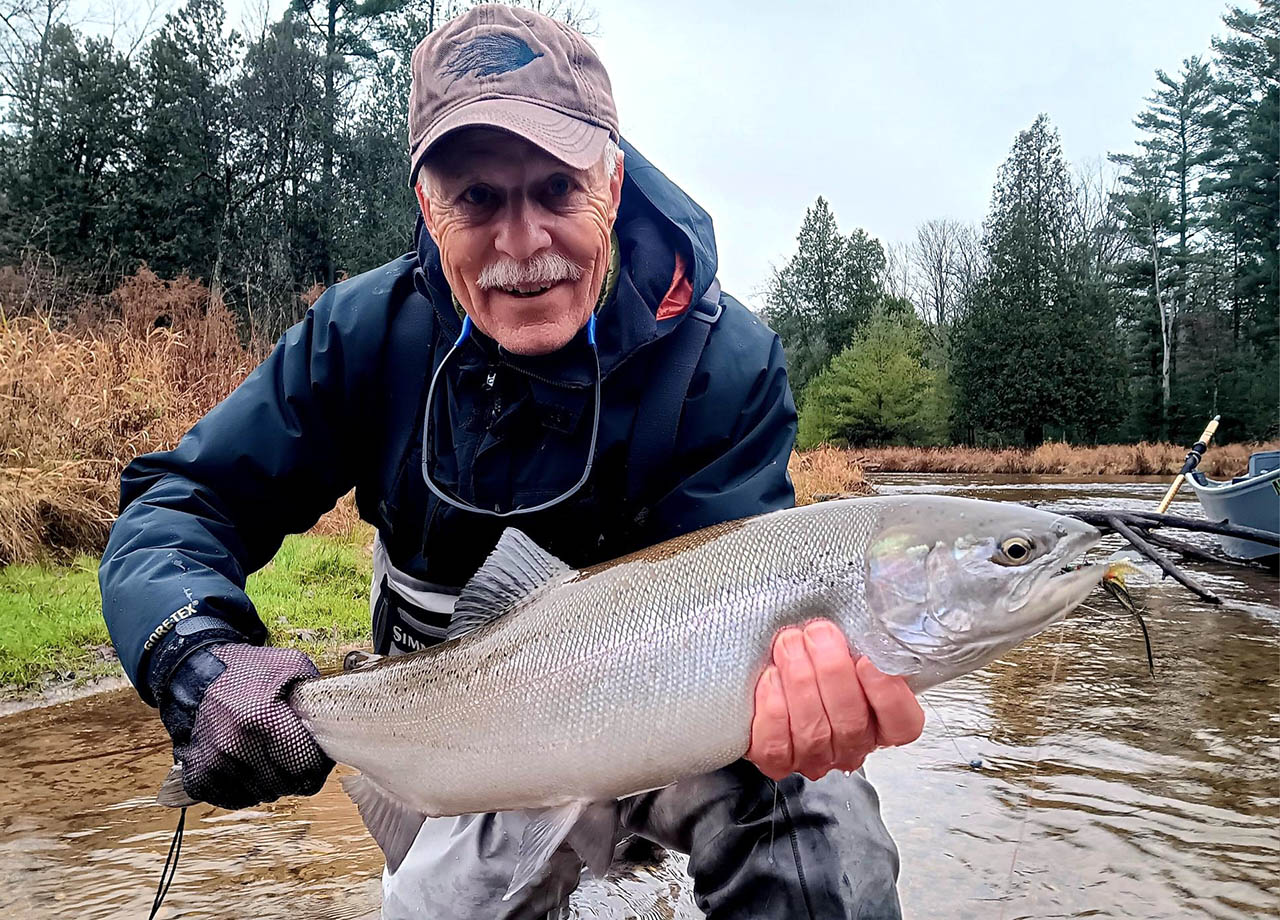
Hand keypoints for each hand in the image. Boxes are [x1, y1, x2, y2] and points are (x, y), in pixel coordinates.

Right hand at [159, 643, 332, 809]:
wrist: (195, 675)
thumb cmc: (247, 670)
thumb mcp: (290, 665)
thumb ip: (315, 692)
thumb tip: (332, 722)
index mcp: (261, 719)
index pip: (306, 766)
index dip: (318, 763)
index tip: (317, 754)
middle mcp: (234, 746)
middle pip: (286, 785)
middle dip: (297, 773)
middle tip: (294, 754)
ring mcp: (213, 764)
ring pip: (262, 795)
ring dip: (272, 781)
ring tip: (270, 755)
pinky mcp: (198, 777)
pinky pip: (236, 799)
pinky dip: (248, 788)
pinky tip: (250, 765)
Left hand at [746, 620, 924, 781]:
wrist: (776, 664)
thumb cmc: (815, 656)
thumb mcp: (849, 646)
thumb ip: (865, 644)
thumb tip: (872, 627)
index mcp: (882, 721)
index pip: (902, 723)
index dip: (887, 693)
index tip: (868, 659)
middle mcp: (852, 745)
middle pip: (852, 723)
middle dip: (832, 672)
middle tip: (818, 634)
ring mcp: (815, 757)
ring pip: (813, 732)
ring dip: (799, 680)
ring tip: (790, 644)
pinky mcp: (776, 760)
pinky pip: (777, 744)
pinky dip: (773, 707)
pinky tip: (771, 678)